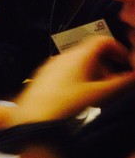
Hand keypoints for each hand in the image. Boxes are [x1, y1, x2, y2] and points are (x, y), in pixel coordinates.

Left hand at [12, 36, 134, 125]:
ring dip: (91, 75)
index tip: (125, 63)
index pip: (103, 41)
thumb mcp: (98, 94)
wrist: (33, 117)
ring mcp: (51, 66)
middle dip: (105, 67)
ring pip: (77, 64)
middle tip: (111, 83)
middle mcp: (64, 56)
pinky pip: (64, 73)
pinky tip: (77, 97)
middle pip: (90, 54)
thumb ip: (119, 83)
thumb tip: (134, 77)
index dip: (117, 49)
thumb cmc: (65, 103)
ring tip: (95, 94)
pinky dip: (76, 79)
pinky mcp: (41, 77)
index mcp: (79, 55)